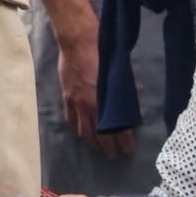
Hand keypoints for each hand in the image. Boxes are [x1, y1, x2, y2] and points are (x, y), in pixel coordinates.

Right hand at [56, 32, 132, 158]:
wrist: (77, 41)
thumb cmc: (102, 54)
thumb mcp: (118, 75)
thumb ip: (122, 95)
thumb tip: (128, 108)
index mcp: (104, 102)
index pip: (114, 130)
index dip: (122, 141)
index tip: (127, 149)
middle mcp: (89, 107)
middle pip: (98, 135)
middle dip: (107, 147)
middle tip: (114, 155)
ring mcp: (76, 103)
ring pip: (83, 130)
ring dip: (91, 141)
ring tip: (97, 147)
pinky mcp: (67, 97)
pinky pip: (71, 119)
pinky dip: (77, 128)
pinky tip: (80, 133)